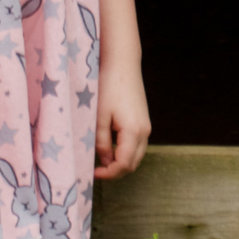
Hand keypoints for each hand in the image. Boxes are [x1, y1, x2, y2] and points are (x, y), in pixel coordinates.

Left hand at [93, 61, 150, 179]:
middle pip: (133, 164)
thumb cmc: (108, 87)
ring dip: (121, 162)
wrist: (123, 64)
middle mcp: (144, 132)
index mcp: (134, 132)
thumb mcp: (100, 116)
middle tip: (96, 170)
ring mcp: (146, 126)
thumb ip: (101, 142)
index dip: (109, 174)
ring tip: (102, 160)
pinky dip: (125, 152)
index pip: (124, 165)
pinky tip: (111, 147)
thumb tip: (104, 160)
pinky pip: (137, 145)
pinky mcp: (144, 121)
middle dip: (115, 171)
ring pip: (136, 156)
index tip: (92, 174)